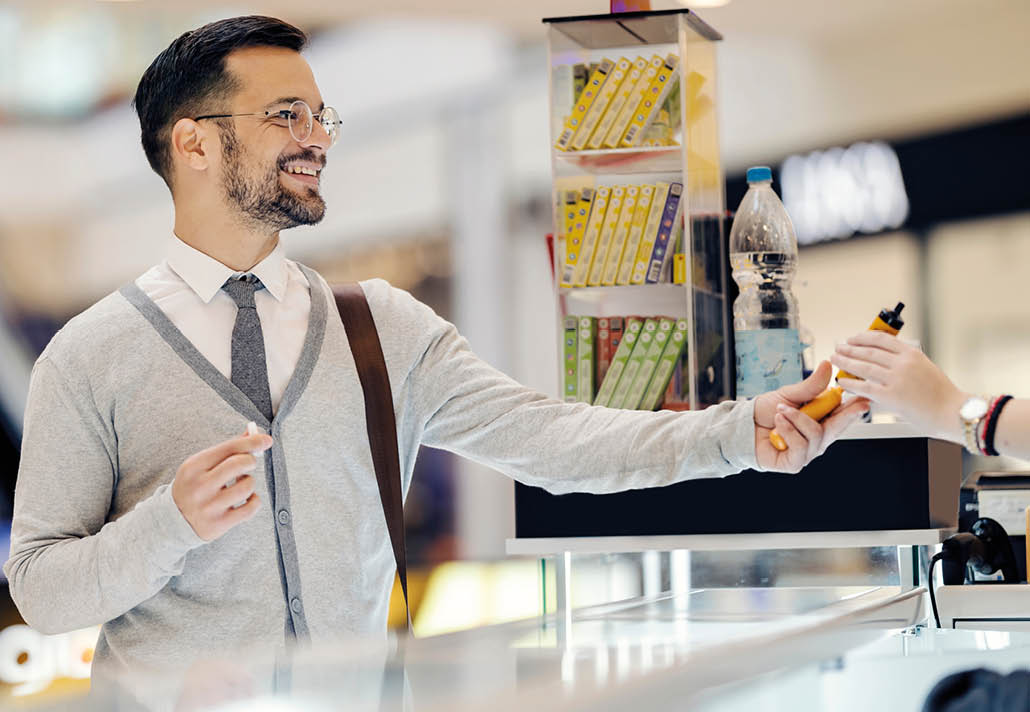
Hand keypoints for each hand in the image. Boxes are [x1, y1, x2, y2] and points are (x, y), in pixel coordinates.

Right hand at [171, 430, 272, 540]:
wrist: (173, 521)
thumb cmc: (194, 486)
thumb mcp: (202, 465)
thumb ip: (227, 449)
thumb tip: (253, 433)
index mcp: (194, 467)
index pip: (229, 448)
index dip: (252, 442)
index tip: (266, 440)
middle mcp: (200, 486)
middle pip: (240, 464)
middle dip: (250, 461)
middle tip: (248, 465)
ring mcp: (209, 506)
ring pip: (247, 486)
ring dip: (250, 483)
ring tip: (241, 485)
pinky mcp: (219, 523)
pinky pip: (251, 507)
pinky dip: (254, 501)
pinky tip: (246, 499)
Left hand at [754, 361, 869, 472]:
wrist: (743, 426)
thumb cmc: (766, 412)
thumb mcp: (789, 395)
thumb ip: (811, 385)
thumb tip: (828, 364)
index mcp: (820, 421)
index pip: (843, 415)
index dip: (856, 408)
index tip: (867, 399)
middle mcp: (818, 438)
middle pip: (839, 427)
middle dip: (848, 414)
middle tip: (860, 403)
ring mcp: (808, 452)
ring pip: (816, 434)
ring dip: (797, 418)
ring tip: (781, 411)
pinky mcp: (795, 463)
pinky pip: (801, 446)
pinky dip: (788, 431)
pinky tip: (778, 424)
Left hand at [831, 330, 966, 440]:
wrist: (954, 412)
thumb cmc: (943, 395)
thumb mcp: (926, 367)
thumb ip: (906, 362)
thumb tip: (886, 360)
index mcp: (912, 354)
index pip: (881, 339)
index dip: (862, 337)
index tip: (852, 339)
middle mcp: (903, 363)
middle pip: (868, 351)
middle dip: (849, 349)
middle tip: (838, 348)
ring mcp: (897, 379)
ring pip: (863, 367)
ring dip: (846, 362)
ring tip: (835, 360)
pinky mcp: (892, 396)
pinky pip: (864, 387)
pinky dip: (850, 383)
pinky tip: (842, 382)